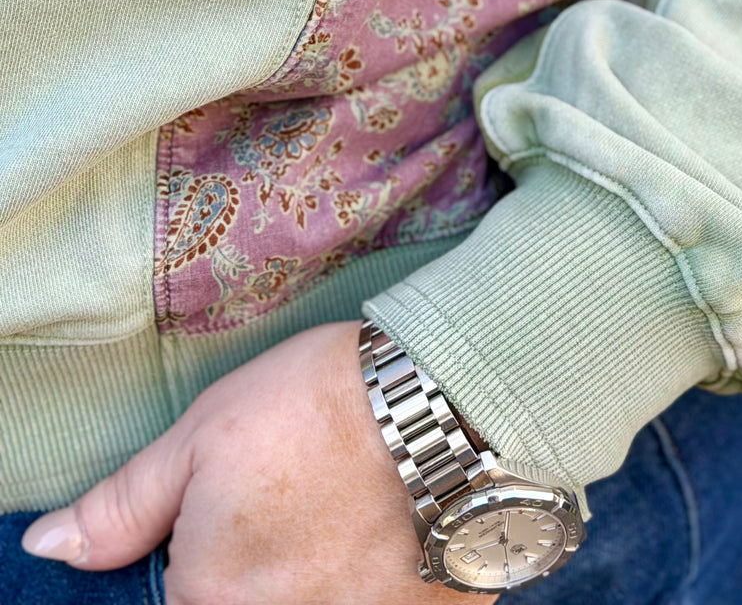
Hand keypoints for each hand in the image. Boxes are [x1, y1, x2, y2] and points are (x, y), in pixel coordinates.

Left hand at [21, 320, 497, 604]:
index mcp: (211, 603)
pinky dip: (371, 581)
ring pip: (313, 604)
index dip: (200, 567)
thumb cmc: (319, 408)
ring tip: (342, 513)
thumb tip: (51, 549)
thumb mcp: (202, 435)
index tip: (233, 522)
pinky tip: (387, 529)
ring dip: (317, 577)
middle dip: (260, 571)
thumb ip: (121, 507)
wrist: (450, 398)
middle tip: (296, 508)